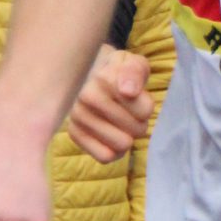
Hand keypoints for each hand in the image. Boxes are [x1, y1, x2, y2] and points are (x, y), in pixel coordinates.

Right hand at [68, 47, 152, 163]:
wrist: (91, 75)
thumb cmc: (120, 73)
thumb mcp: (134, 64)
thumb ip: (135, 72)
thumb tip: (128, 91)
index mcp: (105, 78)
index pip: (145, 111)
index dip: (147, 107)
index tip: (137, 97)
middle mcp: (87, 97)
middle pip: (137, 130)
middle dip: (139, 123)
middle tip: (130, 112)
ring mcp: (78, 116)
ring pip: (122, 144)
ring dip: (127, 136)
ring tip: (121, 122)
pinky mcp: (74, 133)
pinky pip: (104, 156)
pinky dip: (113, 151)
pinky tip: (111, 137)